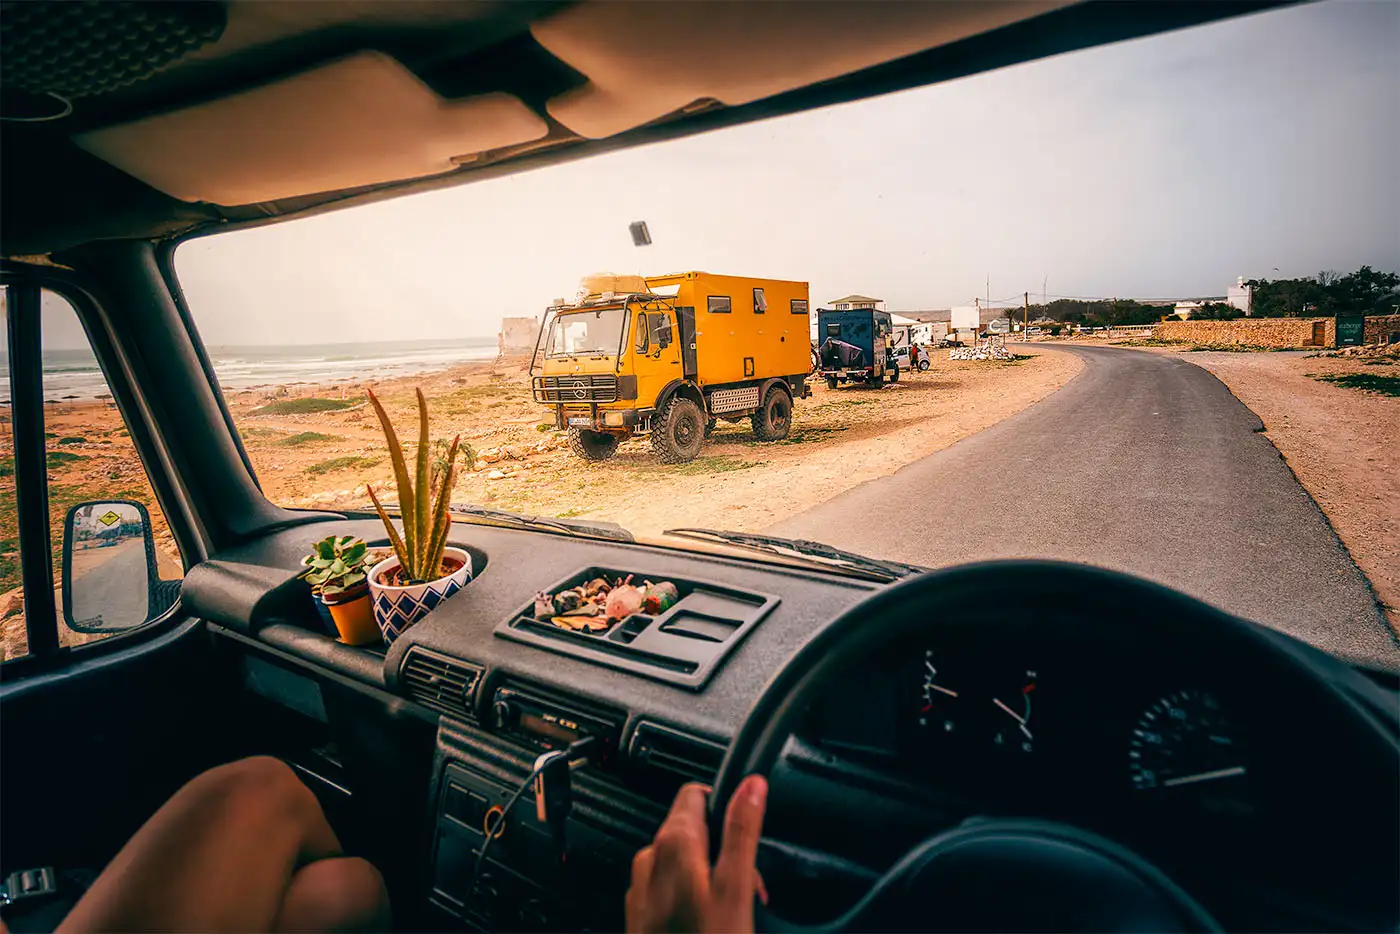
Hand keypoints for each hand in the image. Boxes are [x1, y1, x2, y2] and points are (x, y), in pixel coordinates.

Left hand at [626, 776, 767, 932]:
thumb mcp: (735, 887)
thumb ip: (742, 831)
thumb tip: (751, 786)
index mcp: (672, 842)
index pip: (696, 793)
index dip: (725, 806)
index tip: (743, 833)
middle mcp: (649, 859)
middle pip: (694, 831)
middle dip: (723, 852)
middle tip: (745, 887)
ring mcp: (642, 888)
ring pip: (685, 862)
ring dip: (711, 878)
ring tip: (731, 910)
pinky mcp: (642, 913)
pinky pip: (672, 889)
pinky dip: (694, 898)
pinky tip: (710, 921)